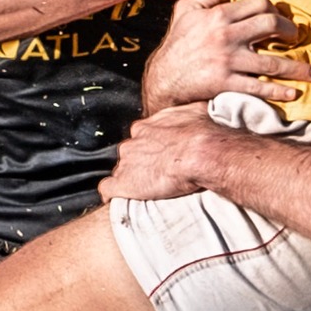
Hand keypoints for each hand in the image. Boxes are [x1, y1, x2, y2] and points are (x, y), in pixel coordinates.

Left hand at [102, 103, 225, 201]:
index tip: (161, 154)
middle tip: (159, 172)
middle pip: (129, 154)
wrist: (201, 155)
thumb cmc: (203, 134)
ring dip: (131, 179)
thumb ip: (186, 112)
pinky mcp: (123, 184)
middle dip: (140, 163)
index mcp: (146, 127)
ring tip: (147, 189)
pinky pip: (107, 189)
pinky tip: (114, 198)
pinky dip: (110, 194)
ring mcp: (126, 164)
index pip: (140, 137)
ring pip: (120, 171)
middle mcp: (132, 144)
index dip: (150, 147)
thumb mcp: (197, 112)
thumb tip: (194, 111)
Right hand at [143, 0, 310, 110]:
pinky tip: (294, 94)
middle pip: (271, 25)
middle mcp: (226, 36)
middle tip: (297, 38)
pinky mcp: (226, 83)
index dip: (275, 9)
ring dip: (298, 68)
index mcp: (220, 15)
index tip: (280, 18)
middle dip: (290, 31)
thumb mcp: (186, 9)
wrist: (163, 77)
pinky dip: (277, 92)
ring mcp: (228, 61)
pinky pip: (257, 87)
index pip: (260, 4)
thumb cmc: (177, 42)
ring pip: (272, 62)